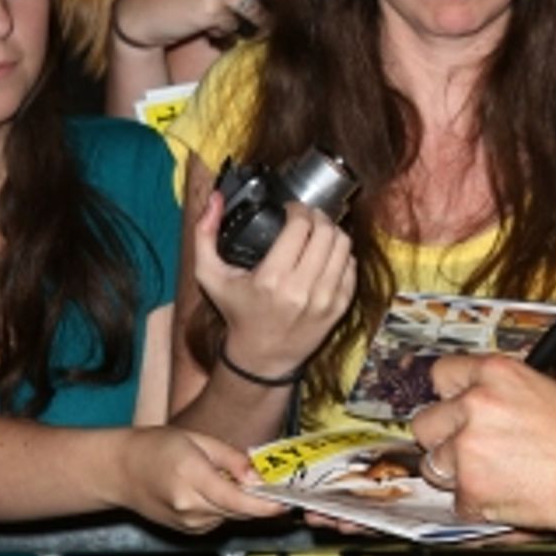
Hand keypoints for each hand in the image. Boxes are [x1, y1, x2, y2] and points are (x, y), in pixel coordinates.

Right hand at [114, 426, 287, 532]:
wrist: (120, 472)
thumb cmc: (156, 448)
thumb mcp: (197, 440)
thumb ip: (231, 460)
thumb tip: (259, 477)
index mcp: (191, 478)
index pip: (237, 499)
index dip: (266, 504)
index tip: (287, 501)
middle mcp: (189, 508)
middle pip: (239, 511)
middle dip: (260, 500)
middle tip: (276, 483)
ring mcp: (188, 523)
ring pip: (231, 516)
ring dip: (242, 502)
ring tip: (235, 478)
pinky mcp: (188, 531)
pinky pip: (219, 520)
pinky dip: (226, 507)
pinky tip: (215, 489)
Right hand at [194, 193, 356, 380]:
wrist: (261, 358)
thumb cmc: (237, 312)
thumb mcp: (210, 276)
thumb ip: (204, 234)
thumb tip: (213, 198)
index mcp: (271, 279)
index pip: (300, 226)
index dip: (298, 209)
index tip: (291, 210)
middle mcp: (301, 289)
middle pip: (326, 232)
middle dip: (317, 217)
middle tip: (307, 217)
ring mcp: (325, 300)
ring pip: (344, 246)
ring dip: (332, 232)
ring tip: (319, 232)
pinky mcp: (339, 308)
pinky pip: (351, 268)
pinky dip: (341, 255)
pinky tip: (326, 255)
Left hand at [412, 354, 555, 530]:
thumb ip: (517, 389)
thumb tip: (499, 394)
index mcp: (496, 372)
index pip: (441, 375)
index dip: (449, 396)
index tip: (453, 409)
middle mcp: (474, 404)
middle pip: (426, 422)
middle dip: (444, 439)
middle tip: (467, 450)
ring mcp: (467, 448)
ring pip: (433, 465)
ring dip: (456, 474)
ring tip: (490, 478)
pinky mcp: (469, 488)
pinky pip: (456, 501)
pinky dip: (476, 506)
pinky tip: (502, 498)